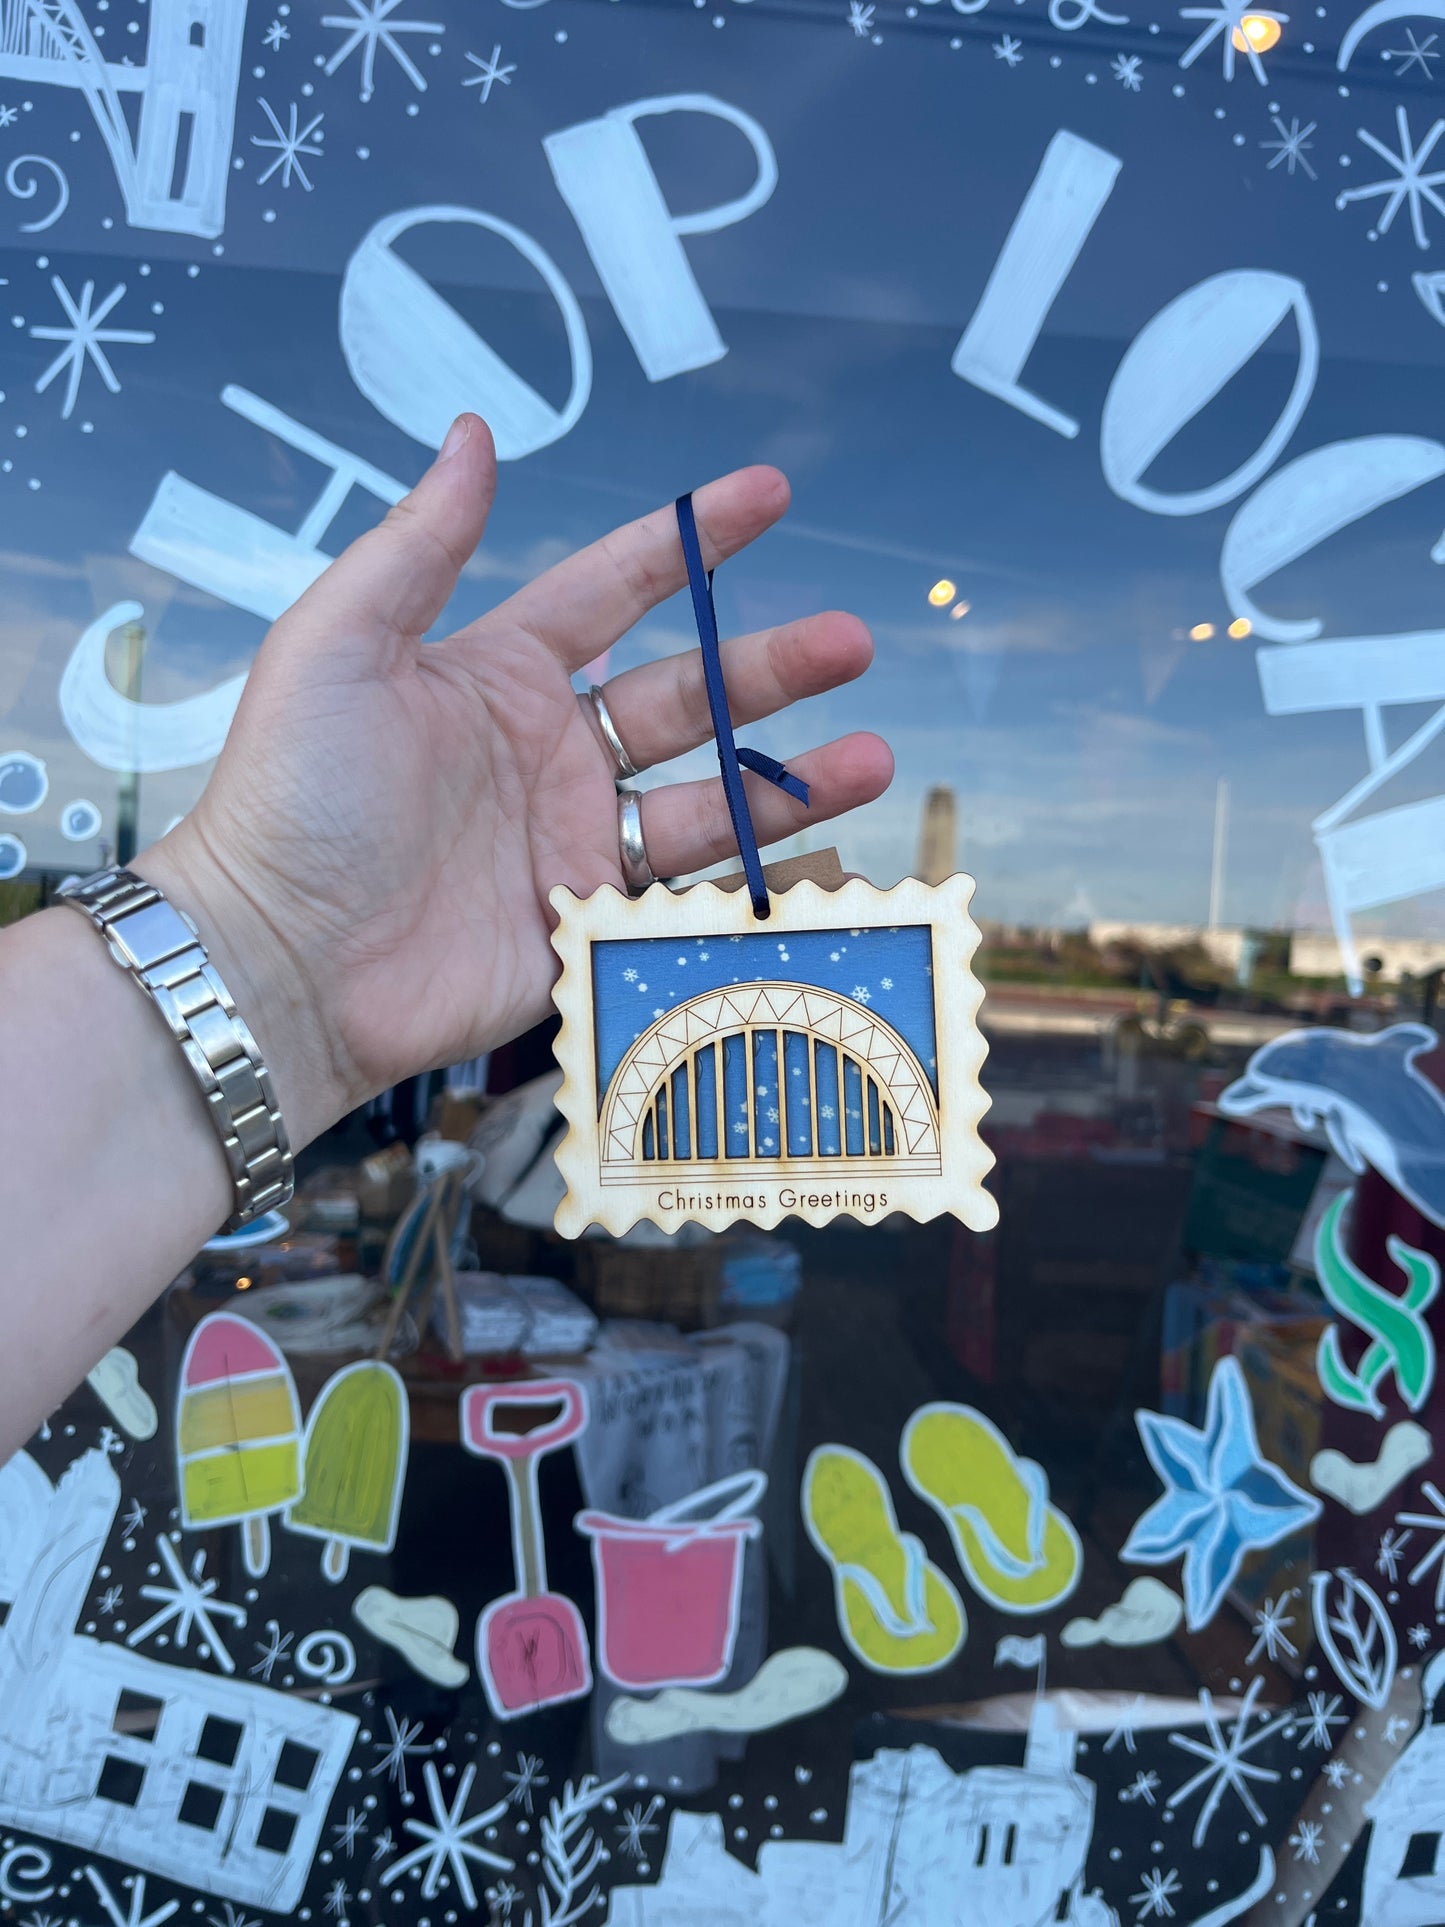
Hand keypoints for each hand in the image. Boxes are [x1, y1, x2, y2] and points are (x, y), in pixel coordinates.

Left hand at [137, 416, 891, 1146]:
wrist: (281, 963)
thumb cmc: (293, 796)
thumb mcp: (338, 646)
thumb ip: (416, 544)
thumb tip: (473, 432)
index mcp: (496, 675)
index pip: (612, 589)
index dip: (689, 542)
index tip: (769, 494)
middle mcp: (549, 754)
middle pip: (686, 696)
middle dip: (774, 668)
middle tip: (855, 641)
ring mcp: (574, 844)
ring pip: (709, 798)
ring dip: (794, 778)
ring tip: (876, 757)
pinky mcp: (589, 927)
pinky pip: (690, 895)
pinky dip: (758, 878)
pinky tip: (823, 859)